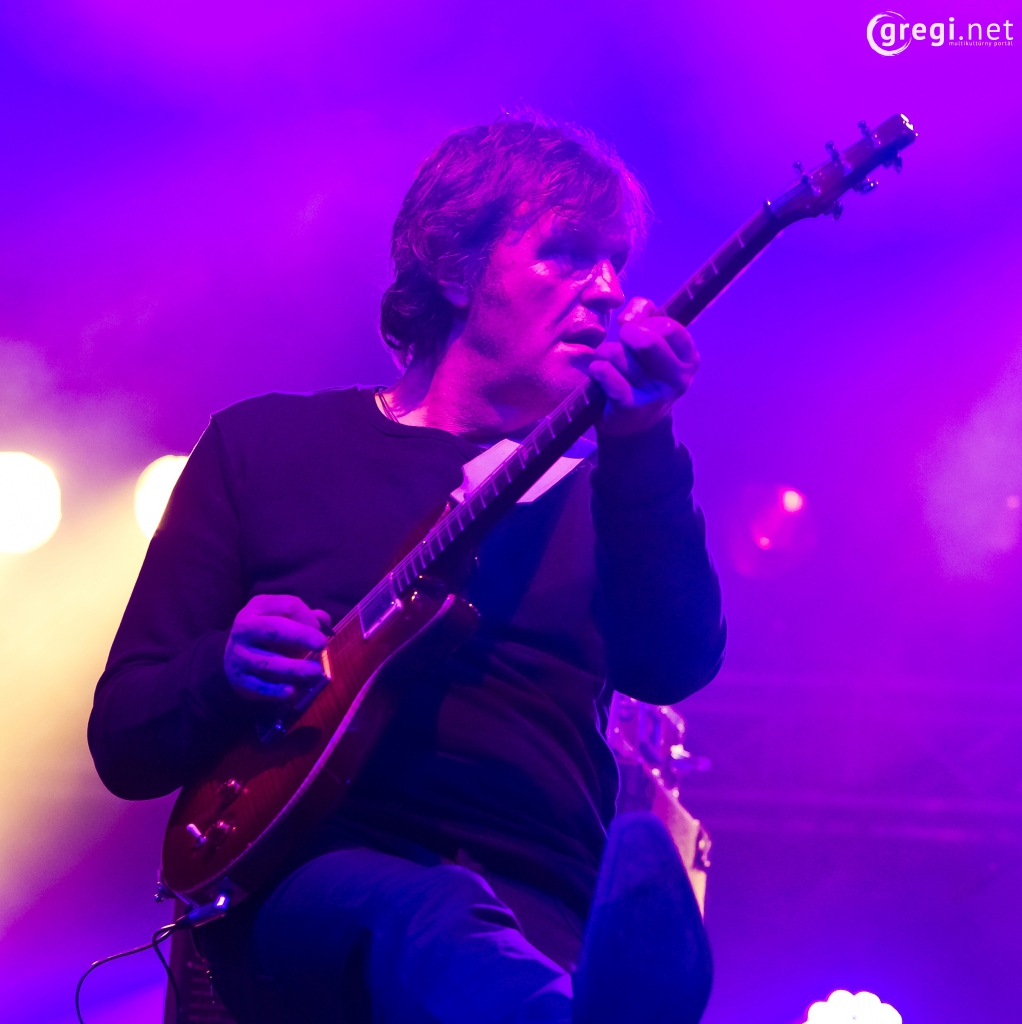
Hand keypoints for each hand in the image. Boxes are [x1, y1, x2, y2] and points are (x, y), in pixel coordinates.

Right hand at [224, 594, 331, 701]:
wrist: (233, 657)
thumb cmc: (268, 634)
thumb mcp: (282, 617)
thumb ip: (305, 617)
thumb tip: (324, 621)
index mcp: (258, 607)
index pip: (288, 606)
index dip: (309, 617)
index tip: (321, 631)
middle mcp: (244, 629)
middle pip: (274, 630)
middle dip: (300, 636)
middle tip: (322, 644)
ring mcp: (238, 655)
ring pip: (268, 662)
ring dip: (294, 668)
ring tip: (316, 671)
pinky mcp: (239, 679)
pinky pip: (259, 686)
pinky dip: (275, 690)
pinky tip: (291, 692)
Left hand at [585, 297, 699, 435]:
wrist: (635, 424)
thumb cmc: (644, 372)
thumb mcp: (655, 342)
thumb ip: (646, 314)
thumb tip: (627, 319)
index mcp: (689, 360)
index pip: (668, 327)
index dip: (646, 321)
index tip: (637, 327)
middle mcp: (677, 380)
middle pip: (645, 341)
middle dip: (627, 335)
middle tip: (623, 342)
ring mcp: (654, 395)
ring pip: (618, 354)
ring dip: (606, 353)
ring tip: (610, 364)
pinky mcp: (629, 406)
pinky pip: (605, 373)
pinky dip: (597, 368)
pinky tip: (598, 372)